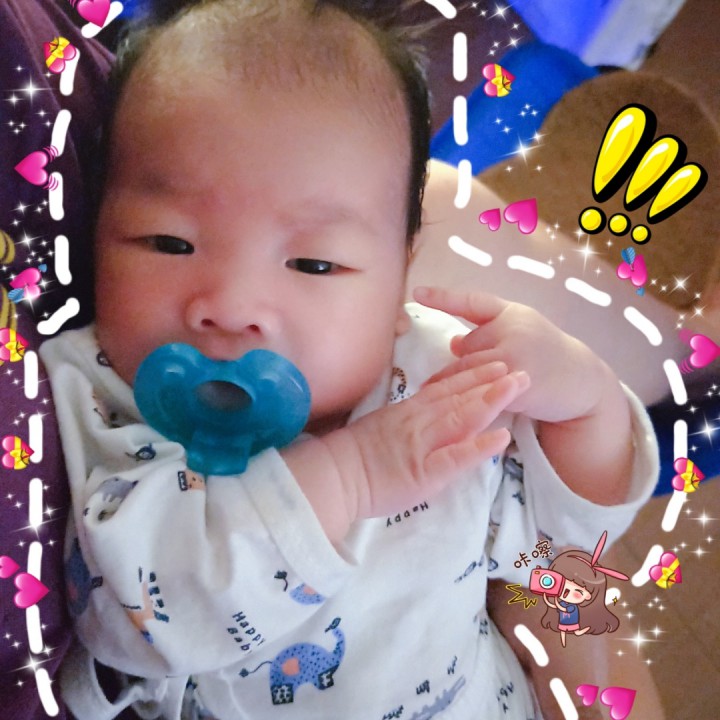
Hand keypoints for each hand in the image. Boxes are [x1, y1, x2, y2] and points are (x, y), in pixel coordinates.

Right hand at [283, 361, 528, 541]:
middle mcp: (419, 422)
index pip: (446, 388)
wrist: (333, 475)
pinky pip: (455, 458)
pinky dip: (479, 446)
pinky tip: (502, 438)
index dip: (473, 374)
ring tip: (517, 387)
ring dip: (492, 401)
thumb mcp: (382, 426)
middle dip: (492, 381)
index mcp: (409, 411)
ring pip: (462, 418)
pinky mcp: (424, 472)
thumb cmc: (353, 454)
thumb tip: (429, 412)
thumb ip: (408, 418)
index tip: (496, 362)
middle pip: (460, 397)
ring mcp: (423, 445)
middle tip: (521, 366)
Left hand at [414, 286, 608, 422]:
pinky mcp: (519, 384)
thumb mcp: (520, 333)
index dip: (443, 297)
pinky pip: (483, 392)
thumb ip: (487, 334)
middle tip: (429, 384)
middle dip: (452, 367)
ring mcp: (516, 356)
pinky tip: (453, 409)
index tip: (417, 292)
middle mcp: (514, 329)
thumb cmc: (545, 355)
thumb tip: (453, 341)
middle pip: (466, 347)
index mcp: (512, 313)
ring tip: (428, 394)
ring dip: (450, 385)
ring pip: (469, 370)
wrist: (582, 381)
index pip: (472, 301)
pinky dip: (468, 401)